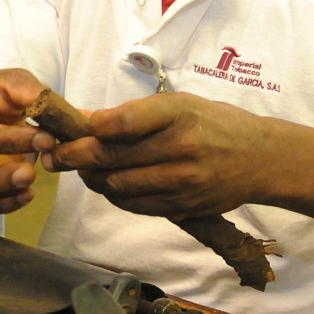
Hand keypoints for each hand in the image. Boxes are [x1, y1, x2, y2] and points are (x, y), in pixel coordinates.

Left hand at [35, 92, 270, 218]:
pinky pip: (134, 205)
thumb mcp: (178, 104)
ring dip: (91, 177)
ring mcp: (182, 183)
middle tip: (54, 153)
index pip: (125, 120)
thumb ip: (132, 113)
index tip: (72, 124)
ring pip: (117, 185)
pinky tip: (106, 182)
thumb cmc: (213, 123)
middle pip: (113, 156)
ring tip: (79, 167)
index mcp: (180, 114)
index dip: (92, 125)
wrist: (259, 159)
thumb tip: (83, 119)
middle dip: (76, 155)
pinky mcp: (182, 208)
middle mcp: (181, 149)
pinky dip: (112, 194)